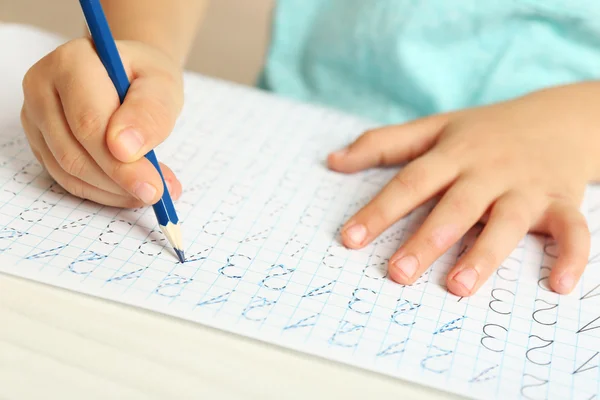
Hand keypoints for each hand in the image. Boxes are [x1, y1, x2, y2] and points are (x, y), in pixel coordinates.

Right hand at [20, 38, 182, 207]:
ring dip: (112, 190)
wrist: (126, 73)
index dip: (121, 163)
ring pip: (68, 171)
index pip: (89, 124)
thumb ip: (150, 112)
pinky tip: (129, 190)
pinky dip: (102, 191)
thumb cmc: (143, 75)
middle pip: (74, 153)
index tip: (153, 186)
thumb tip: (126, 150)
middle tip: (156, 194)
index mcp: (71, 63)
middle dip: (120, 181)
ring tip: (150, 190)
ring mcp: (35, 117)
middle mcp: (42, 87)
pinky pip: (66, 179)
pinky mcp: (40, 141)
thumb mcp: (162, 84)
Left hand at [328, 83, 599, 295]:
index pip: (410, 182)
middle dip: (425, 240)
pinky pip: (574, 229)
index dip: (380, 211)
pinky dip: (572, 256)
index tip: (349, 240)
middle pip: (454, 206)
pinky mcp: (561, 201)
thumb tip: (332, 161)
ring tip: (457, 287)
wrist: (557, 119)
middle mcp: (488, 170)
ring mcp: (526, 187)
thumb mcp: (433, 127)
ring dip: (483, 254)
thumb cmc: (484, 131)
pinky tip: (558, 286)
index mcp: (453, 152)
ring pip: (506, 222)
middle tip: (397, 274)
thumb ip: (383, 143)